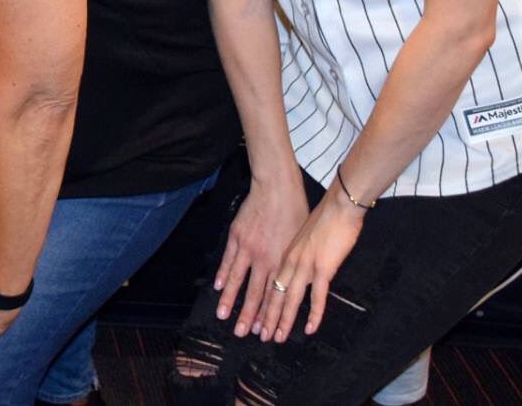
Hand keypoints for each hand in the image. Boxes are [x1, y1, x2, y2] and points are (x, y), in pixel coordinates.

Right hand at [214, 172, 309, 339]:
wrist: (277, 187)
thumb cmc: (295, 212)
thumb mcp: (301, 240)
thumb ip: (294, 262)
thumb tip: (293, 280)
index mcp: (284, 262)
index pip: (275, 295)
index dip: (269, 315)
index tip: (264, 332)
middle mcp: (265, 259)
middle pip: (255, 293)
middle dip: (248, 316)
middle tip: (242, 333)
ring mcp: (249, 248)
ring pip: (238, 280)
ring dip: (230, 300)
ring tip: (223, 316)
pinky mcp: (237, 236)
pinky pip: (229, 260)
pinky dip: (224, 274)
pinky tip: (219, 287)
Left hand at [261, 189, 365, 341]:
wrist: (337, 205)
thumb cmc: (322, 217)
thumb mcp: (300, 235)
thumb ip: (295, 253)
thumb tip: (293, 266)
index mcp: (282, 253)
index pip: (266, 282)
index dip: (259, 302)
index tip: (253, 317)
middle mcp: (289, 261)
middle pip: (272, 293)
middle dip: (264, 316)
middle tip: (258, 335)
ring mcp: (304, 265)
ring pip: (289, 298)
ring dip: (282, 320)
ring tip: (276, 337)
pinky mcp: (322, 268)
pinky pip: (317, 296)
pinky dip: (314, 314)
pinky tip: (310, 329)